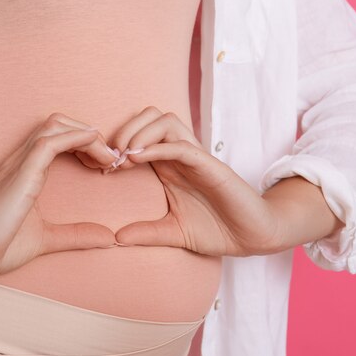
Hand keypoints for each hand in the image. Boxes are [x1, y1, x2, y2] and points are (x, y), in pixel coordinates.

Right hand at [0, 113, 117, 279]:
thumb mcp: (45, 239)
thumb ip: (75, 236)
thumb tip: (108, 238)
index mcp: (25, 171)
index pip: (58, 138)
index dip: (85, 144)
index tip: (103, 165)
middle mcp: (22, 161)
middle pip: (59, 124)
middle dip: (90, 134)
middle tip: (109, 160)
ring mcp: (19, 164)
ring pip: (56, 126)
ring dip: (87, 135)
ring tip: (106, 158)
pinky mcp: (20, 174)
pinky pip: (49, 143)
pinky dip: (77, 139)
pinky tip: (94, 149)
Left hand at [110, 106, 284, 256]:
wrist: (253, 237)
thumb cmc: (217, 230)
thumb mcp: (172, 233)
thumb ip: (146, 232)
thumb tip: (116, 238)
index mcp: (169, 167)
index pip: (140, 135)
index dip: (118, 144)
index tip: (102, 167)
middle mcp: (180, 156)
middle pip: (151, 116)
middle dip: (125, 130)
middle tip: (111, 157)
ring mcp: (196, 158)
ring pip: (166, 121)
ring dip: (139, 133)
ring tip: (124, 156)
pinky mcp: (210, 165)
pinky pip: (181, 145)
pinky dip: (156, 147)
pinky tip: (137, 158)